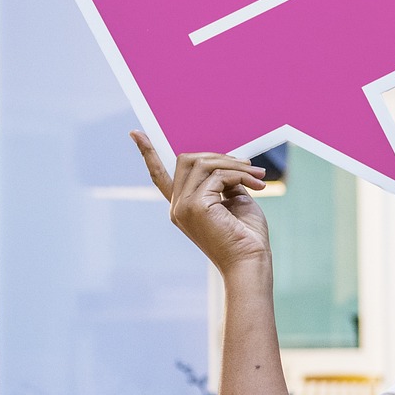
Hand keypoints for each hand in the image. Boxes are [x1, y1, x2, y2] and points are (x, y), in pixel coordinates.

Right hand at [131, 132, 270, 273]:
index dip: (148, 153)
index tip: (135, 133)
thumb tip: (225, 161)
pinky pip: (218, 175)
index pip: (159, 176)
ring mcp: (183, 207)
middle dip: (221, 157)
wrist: (250, 262)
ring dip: (235, 165)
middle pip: (188, 160)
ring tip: (258, 177)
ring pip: (204, 164)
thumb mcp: (233, 201)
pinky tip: (256, 187)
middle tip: (251, 168)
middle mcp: (177, 206)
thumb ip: (223, 182)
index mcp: (183, 207)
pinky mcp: (196, 206)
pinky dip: (239, 176)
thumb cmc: (247, 236)